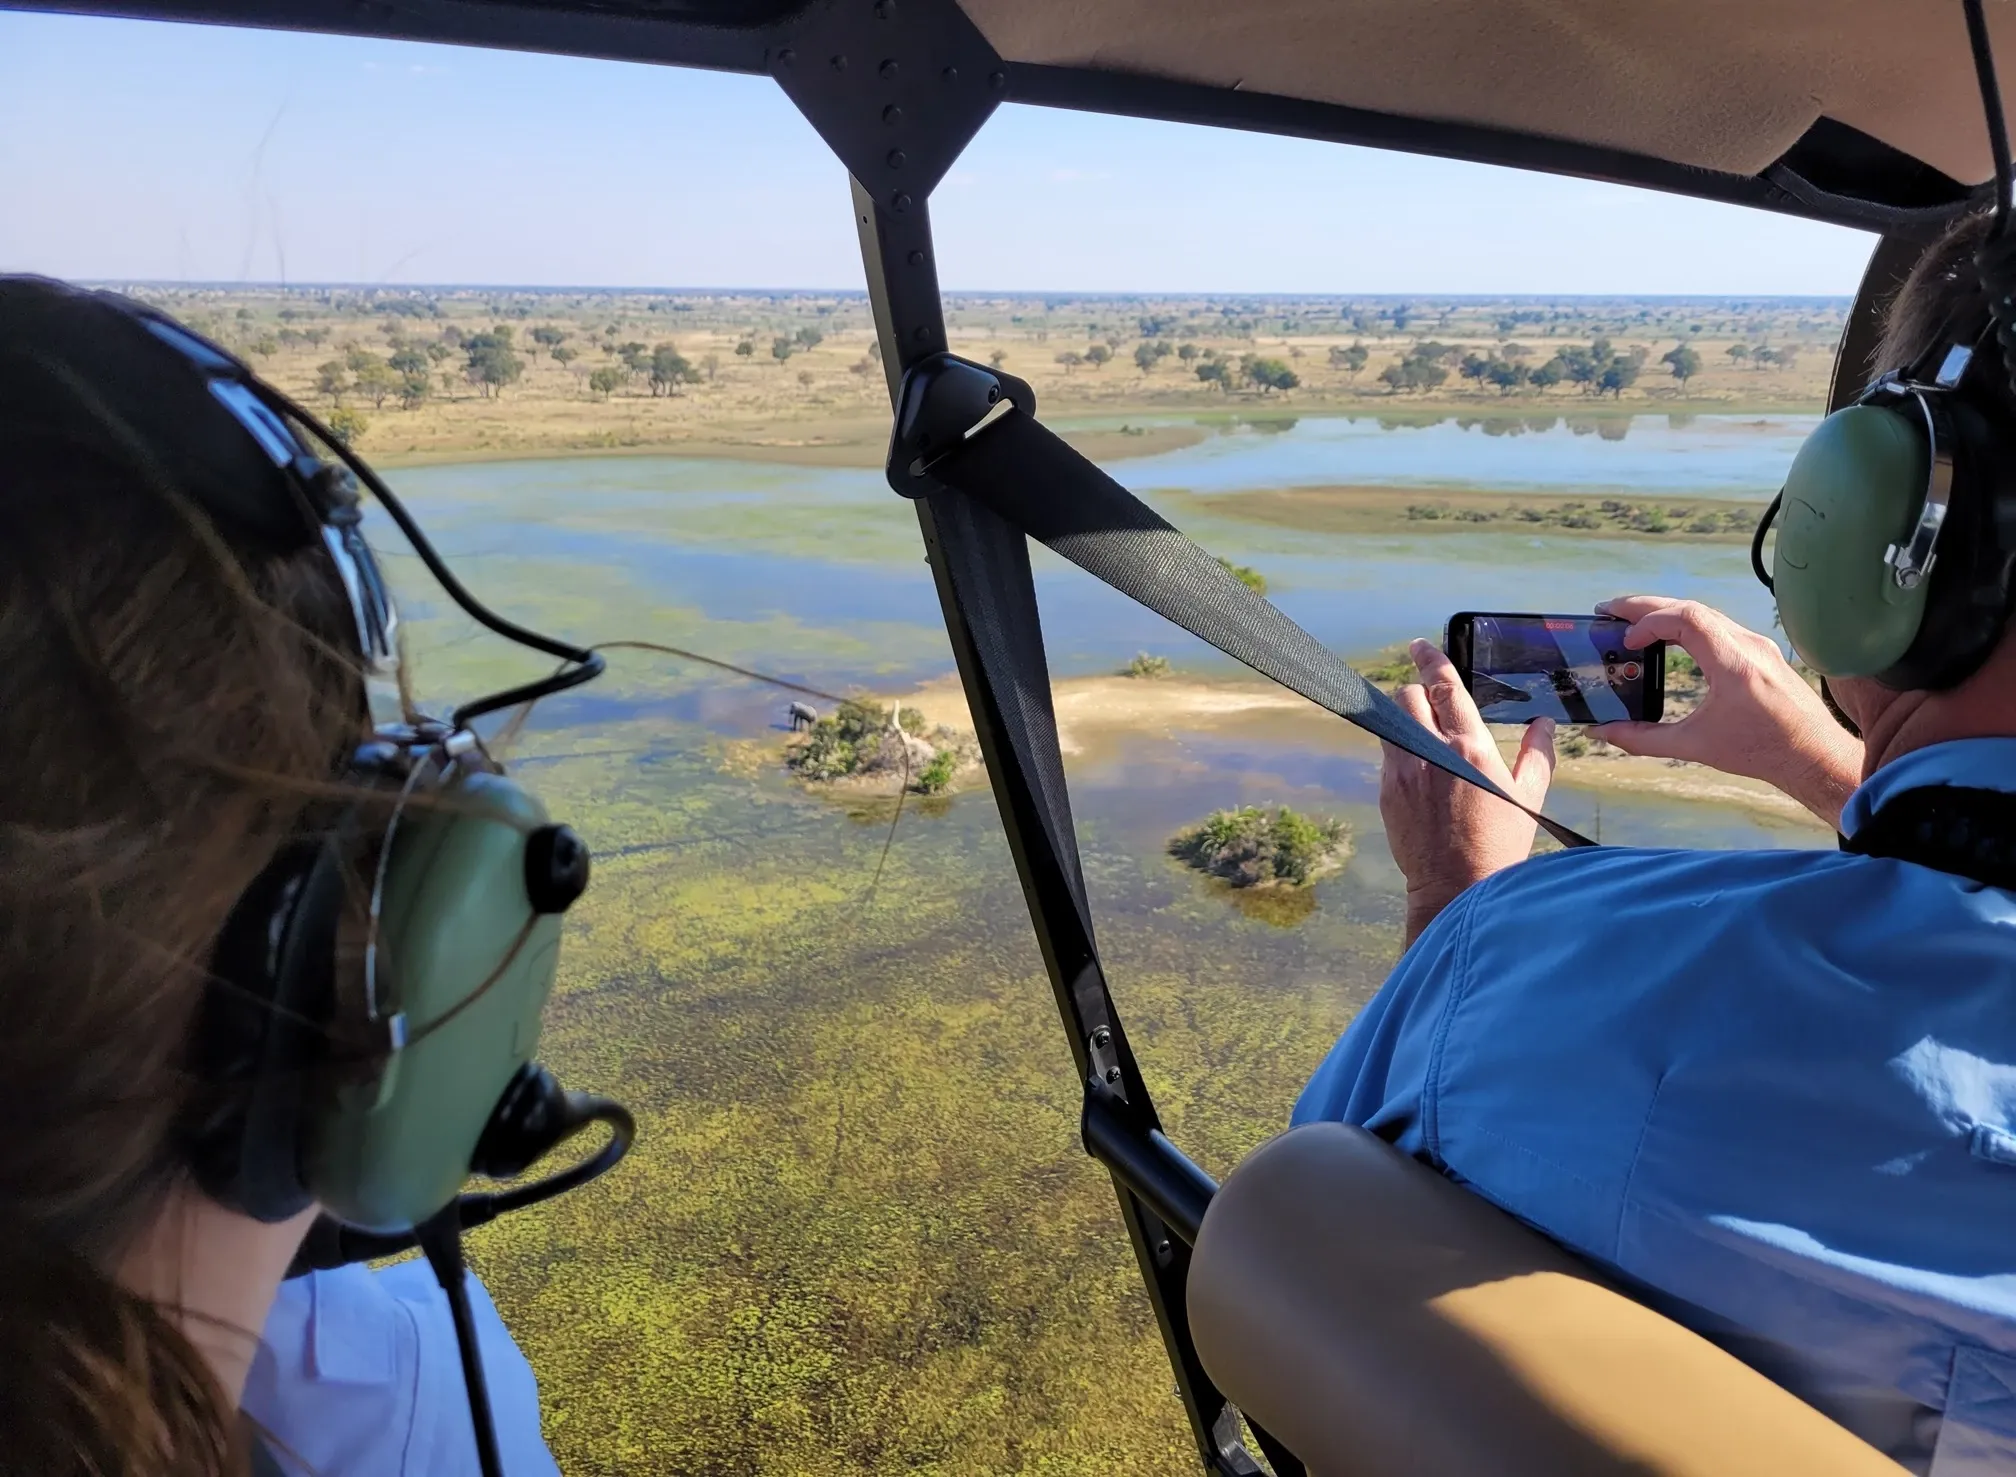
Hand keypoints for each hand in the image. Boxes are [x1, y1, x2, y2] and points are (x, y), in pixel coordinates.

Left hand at [1383, 638, 1555, 944]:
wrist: (1457, 887)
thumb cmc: (1501, 843)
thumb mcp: (1529, 796)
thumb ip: (1537, 754)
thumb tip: (1543, 724)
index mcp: (1470, 747)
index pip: (1444, 686)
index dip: (1430, 659)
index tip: (1419, 645)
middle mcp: (1431, 751)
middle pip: (1407, 697)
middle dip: (1415, 691)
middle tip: (1426, 699)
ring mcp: (1404, 771)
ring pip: (1390, 722)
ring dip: (1404, 719)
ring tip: (1420, 731)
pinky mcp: (1387, 791)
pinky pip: (1387, 755)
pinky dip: (1401, 752)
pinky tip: (1419, 770)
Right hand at [1590, 596, 1862, 827]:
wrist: (1814, 755)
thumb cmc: (1760, 752)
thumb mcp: (1695, 746)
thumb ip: (1642, 739)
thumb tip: (1601, 732)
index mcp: (1733, 664)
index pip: (1686, 619)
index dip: (1649, 621)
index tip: (1626, 640)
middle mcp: (1747, 646)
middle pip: (1691, 608)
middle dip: (1646, 606)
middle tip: (1609, 610)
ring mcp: (1757, 645)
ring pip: (1706, 614)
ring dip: (1666, 613)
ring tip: (1633, 621)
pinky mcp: (1761, 652)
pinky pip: (1718, 626)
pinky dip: (1687, 624)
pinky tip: (1669, 636)